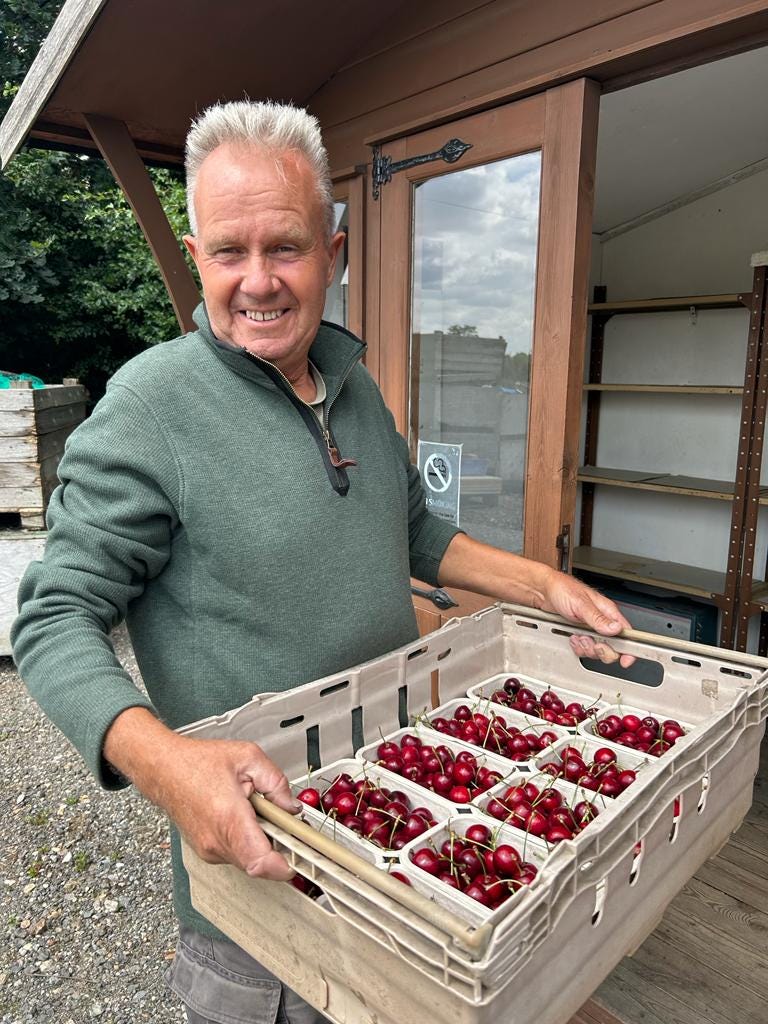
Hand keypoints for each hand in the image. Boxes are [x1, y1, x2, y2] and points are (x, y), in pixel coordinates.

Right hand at [103, 709, 300, 880]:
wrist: (164, 769)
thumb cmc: (198, 762)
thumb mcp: (248, 757)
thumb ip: (276, 782)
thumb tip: (291, 807)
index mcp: (228, 817)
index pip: (259, 861)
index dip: (284, 866)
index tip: (299, 857)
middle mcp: (216, 841)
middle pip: (259, 865)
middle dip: (279, 848)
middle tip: (287, 825)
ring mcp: (209, 850)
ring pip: (249, 861)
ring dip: (263, 844)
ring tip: (260, 815)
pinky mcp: (207, 852)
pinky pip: (237, 856)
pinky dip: (249, 843)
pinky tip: (246, 819)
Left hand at [539, 570, 635, 668]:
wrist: (543, 591)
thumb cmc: (562, 589)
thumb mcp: (580, 604)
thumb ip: (598, 618)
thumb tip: (616, 629)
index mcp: (608, 611)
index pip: (626, 633)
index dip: (628, 649)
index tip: (626, 659)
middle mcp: (601, 621)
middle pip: (613, 647)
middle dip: (601, 649)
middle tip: (590, 641)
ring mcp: (590, 629)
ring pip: (597, 650)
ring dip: (586, 647)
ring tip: (578, 635)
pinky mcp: (579, 633)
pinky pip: (583, 649)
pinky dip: (577, 647)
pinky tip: (572, 637)